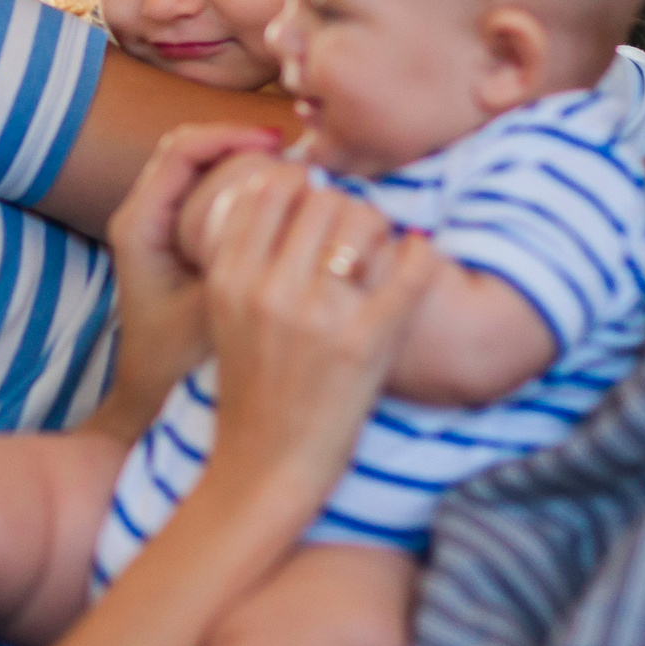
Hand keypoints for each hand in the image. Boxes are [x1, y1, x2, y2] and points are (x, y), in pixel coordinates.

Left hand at [89, 124, 282, 437]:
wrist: (150, 399)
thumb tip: (301, 212)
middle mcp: (139, 219)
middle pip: (191, 152)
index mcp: (138, 225)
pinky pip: (207, 199)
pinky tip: (282, 206)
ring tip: (293, 173)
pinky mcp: (172, 245)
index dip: (230, 135)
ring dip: (243, 166)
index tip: (277, 143)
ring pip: (200, 173)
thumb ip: (250, 259)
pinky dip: (241, 194)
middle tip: (293, 153)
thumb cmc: (178, 363)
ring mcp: (154, 231)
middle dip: (241, 143)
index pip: (182, 149)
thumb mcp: (217, 309)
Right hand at [199, 171, 438, 507]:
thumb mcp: (224, 314)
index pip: (270, 188)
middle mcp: (268, 290)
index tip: (316, 203)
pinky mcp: (367, 342)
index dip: (300, 184)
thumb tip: (289, 179)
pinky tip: (418, 259)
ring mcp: (318, 316)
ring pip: (364, 220)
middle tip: (355, 231)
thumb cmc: (251, 385)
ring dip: (380, 227)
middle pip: (323, 198)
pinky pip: (410, 268)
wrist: (266, 465)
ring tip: (381, 250)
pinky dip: (420, 256)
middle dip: (345, 206)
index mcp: (229, 279)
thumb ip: (244, 254)